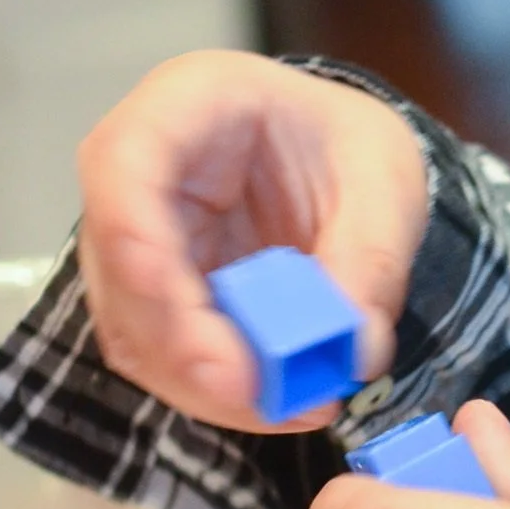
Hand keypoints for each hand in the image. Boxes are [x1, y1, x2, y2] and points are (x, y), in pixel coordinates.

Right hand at [77, 52, 427, 430]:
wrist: (336, 158)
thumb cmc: (346, 143)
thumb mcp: (384, 179)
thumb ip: (371, 257)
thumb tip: (355, 348)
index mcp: (186, 103)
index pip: (125, 165)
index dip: (142, 247)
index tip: (199, 319)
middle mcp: (133, 173)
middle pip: (125, 269)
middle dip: (193, 347)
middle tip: (268, 395)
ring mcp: (130, 239)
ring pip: (137, 328)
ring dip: (209, 384)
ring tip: (300, 405)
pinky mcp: (148, 298)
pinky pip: (164, 355)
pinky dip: (221, 389)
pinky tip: (285, 401)